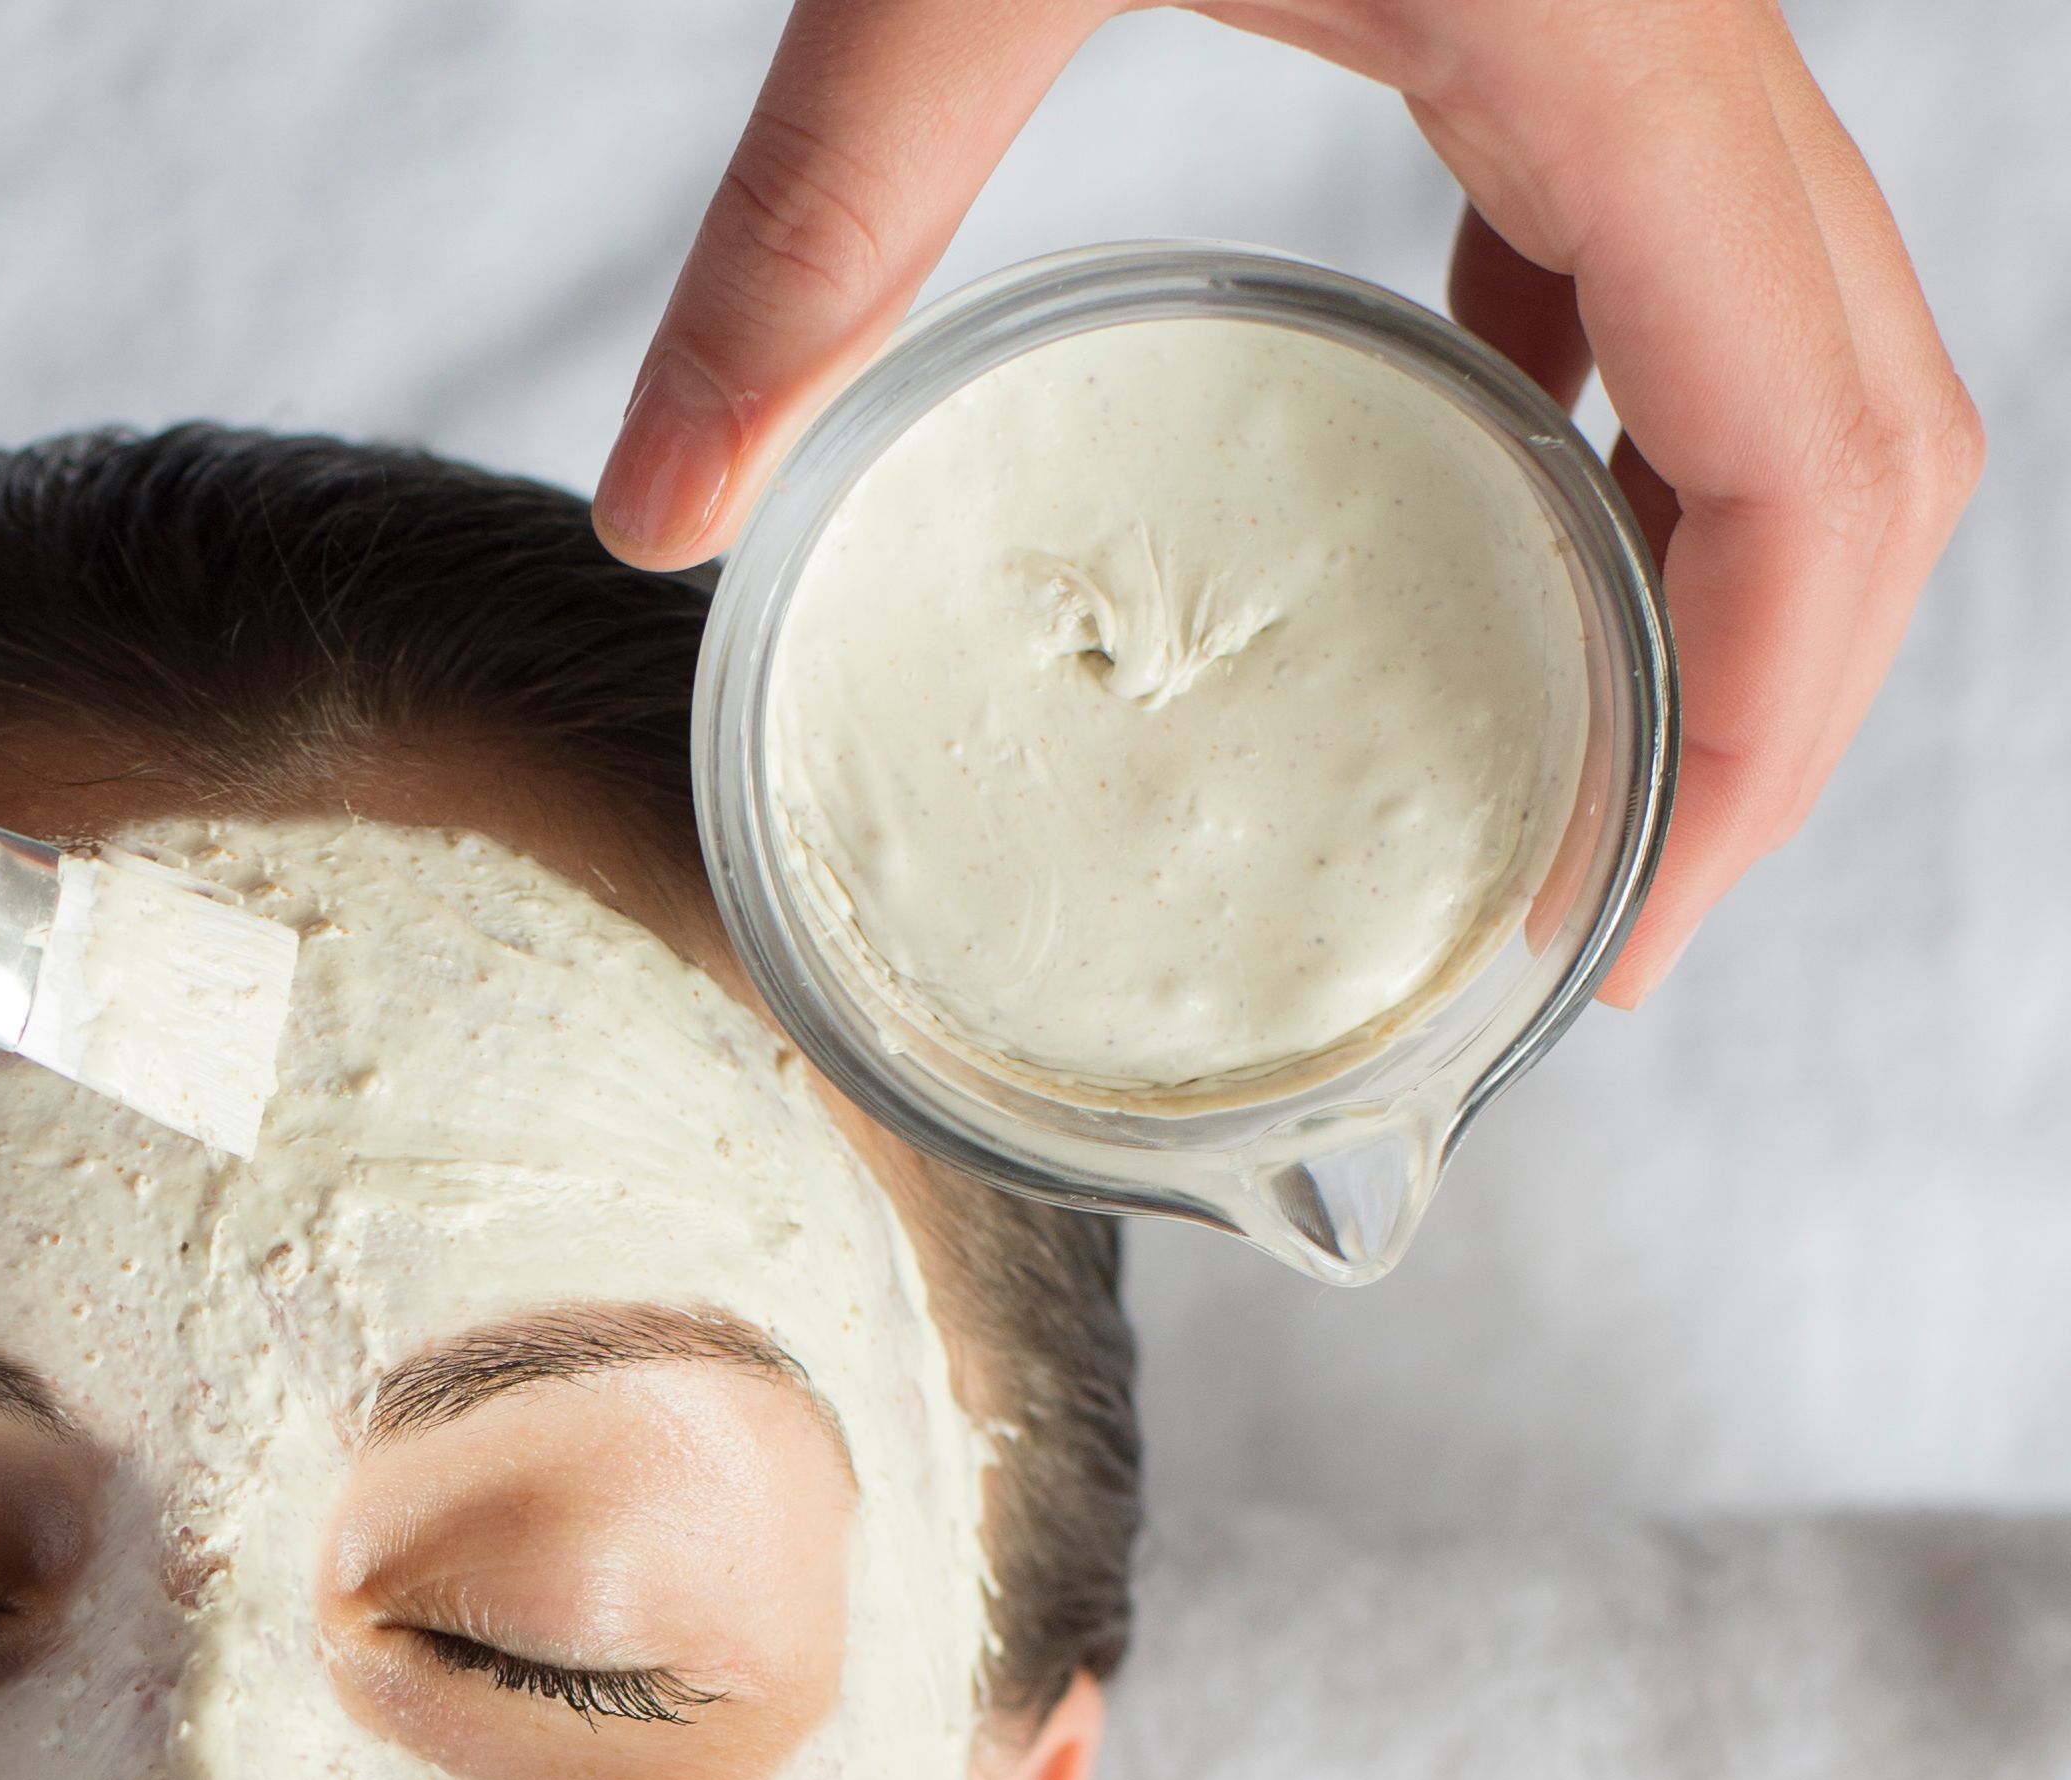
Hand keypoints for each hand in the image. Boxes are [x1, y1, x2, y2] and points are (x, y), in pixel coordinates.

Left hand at [597, 0, 1980, 1007]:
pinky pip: (1656, 221)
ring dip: (1719, 561)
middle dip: (1776, 701)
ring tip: (1567, 774)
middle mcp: (1690, 30)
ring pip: (1801, 329)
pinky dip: (1608, 385)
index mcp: (1615, 39)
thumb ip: (806, 234)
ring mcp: (1648, 3)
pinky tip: (1480, 475)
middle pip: (1867, 426)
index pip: (1813, 451)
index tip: (1625, 941)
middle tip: (1605, 926)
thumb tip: (656, 515)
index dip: (1769, 729)